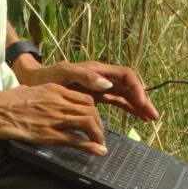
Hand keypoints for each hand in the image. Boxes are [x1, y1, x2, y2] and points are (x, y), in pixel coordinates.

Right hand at [0, 83, 108, 154]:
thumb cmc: (6, 100)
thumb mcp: (30, 89)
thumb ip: (42, 93)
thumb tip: (43, 97)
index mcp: (55, 89)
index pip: (85, 98)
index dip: (94, 111)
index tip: (95, 121)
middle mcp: (58, 101)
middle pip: (90, 110)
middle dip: (99, 124)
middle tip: (99, 135)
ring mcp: (54, 117)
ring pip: (87, 122)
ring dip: (98, 135)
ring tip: (100, 144)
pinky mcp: (47, 134)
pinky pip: (75, 139)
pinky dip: (90, 146)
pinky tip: (98, 151)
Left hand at [16, 60, 158, 122]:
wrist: (34, 82)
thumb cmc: (47, 76)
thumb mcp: (64, 74)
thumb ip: (85, 77)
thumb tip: (108, 84)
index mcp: (98, 70)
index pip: (125, 75)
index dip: (136, 87)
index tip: (141, 101)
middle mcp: (102, 77)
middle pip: (129, 86)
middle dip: (142, 99)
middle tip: (153, 115)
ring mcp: (100, 87)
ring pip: (126, 95)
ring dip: (138, 105)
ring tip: (150, 118)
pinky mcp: (96, 97)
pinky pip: (117, 102)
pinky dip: (128, 108)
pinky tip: (137, 117)